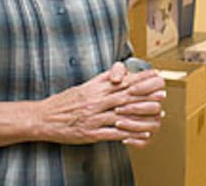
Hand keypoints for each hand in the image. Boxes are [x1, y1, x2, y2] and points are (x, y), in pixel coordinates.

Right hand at [35, 62, 165, 145]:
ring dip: (142, 114)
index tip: (155, 76)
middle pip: (126, 96)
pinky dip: (129, 133)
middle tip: (162, 93)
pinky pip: (114, 133)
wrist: (43, 118)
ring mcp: (94, 118)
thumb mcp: (83, 87)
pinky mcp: (91, 133)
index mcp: (94, 89)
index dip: (141, 79)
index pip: (122, 82)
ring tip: (158, 112)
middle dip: (146, 94)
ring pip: (123, 115)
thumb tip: (118, 72)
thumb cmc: (64, 102)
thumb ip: (101, 80)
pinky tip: (141, 133)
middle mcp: (96, 101)